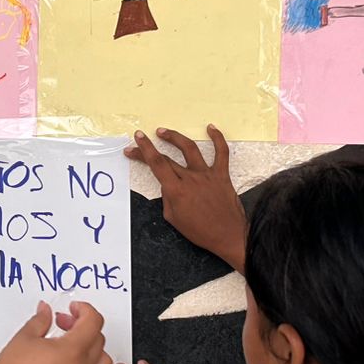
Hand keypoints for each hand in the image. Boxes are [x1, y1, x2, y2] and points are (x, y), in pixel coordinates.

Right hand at [0, 302, 112, 363]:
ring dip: (93, 347)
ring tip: (72, 344)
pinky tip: (71, 363)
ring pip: (103, 361)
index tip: (74, 308)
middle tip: (63, 322)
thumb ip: (40, 320)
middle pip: (99, 339)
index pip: (94, 322)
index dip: (85, 310)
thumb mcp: (24, 338)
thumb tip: (45, 310)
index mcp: (73, 350)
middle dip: (83, 325)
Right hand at [125, 125, 245, 270]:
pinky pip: (221, 152)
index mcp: (177, 191)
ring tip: (163, 132)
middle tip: (139, 142)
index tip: (136, 140)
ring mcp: (207, 174)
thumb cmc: (200, 231)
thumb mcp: (173, 218)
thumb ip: (167, 198)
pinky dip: (217, 138)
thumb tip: (167, 184)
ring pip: (190, 148)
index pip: (157, 164)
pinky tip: (210, 128)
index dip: (144, 150)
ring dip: (175, 137)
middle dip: (149, 148)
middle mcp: (191, 178)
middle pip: (167, 157)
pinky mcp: (222, 174)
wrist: (228, 235)